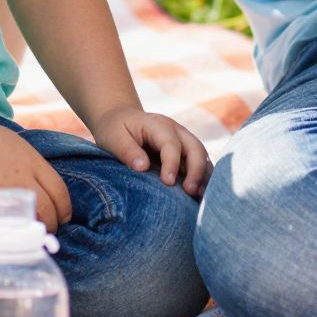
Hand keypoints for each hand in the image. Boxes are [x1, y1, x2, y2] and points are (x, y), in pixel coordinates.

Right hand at [0, 112, 72, 232]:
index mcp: (32, 161)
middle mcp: (21, 178)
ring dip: (33, 230)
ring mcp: (3, 192)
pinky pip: (6, 223)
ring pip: (28, 221)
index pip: (60, 192)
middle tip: (48, 229)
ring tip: (30, 233)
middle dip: (52, 224)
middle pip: (48, 210)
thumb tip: (45, 189)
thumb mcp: (17, 145)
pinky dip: (12, 230)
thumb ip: (33, 166)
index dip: (65, 210)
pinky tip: (11, 231)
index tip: (63, 217)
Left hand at [91, 104, 212, 197]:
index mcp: (158, 125)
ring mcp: (183, 141)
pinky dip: (202, 178)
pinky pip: (200, 164)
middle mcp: (176, 131)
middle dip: (196, 170)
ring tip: (199, 197)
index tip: (168, 182)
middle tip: (190, 191)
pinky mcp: (185, 152)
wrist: (120, 119)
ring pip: (202, 156)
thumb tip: (142, 167)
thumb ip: (127, 151)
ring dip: (203, 176)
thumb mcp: (113, 138)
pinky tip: (199, 196)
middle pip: (195, 148)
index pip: (171, 144)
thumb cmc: (115, 129)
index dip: (172, 163)